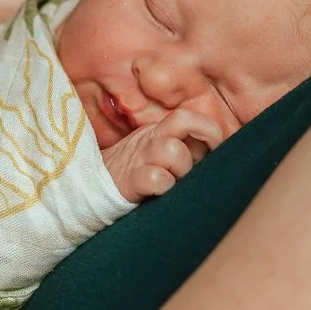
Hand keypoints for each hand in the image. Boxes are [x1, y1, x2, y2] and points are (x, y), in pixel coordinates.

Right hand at [103, 109, 225, 202]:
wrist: (90, 190)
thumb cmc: (137, 175)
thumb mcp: (158, 153)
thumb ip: (185, 148)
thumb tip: (220, 152)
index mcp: (158, 132)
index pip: (187, 116)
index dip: (208, 129)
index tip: (215, 148)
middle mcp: (149, 140)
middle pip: (183, 124)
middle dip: (196, 150)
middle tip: (188, 172)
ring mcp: (138, 160)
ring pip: (173, 149)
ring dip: (181, 169)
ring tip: (174, 183)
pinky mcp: (128, 182)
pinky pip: (156, 178)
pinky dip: (164, 185)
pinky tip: (161, 193)